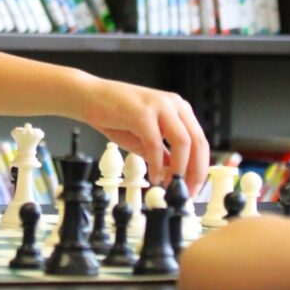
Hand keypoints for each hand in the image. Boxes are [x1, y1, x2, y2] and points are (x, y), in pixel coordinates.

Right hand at [79, 77, 209, 195]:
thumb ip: (164, 154)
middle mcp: (174, 105)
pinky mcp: (142, 112)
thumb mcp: (146, 138)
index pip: (200, 142)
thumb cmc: (115, 116)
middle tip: (187, 192)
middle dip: (195, 172)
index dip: (201, 168)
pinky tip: (152, 177)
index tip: (194, 188)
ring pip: (183, 142)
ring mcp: (159, 106)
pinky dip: (156, 165)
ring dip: (180, 169)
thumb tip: (176, 175)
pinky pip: (155, 144)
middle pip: (197, 142)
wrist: (89, 97)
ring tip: (170, 186)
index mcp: (179, 110)